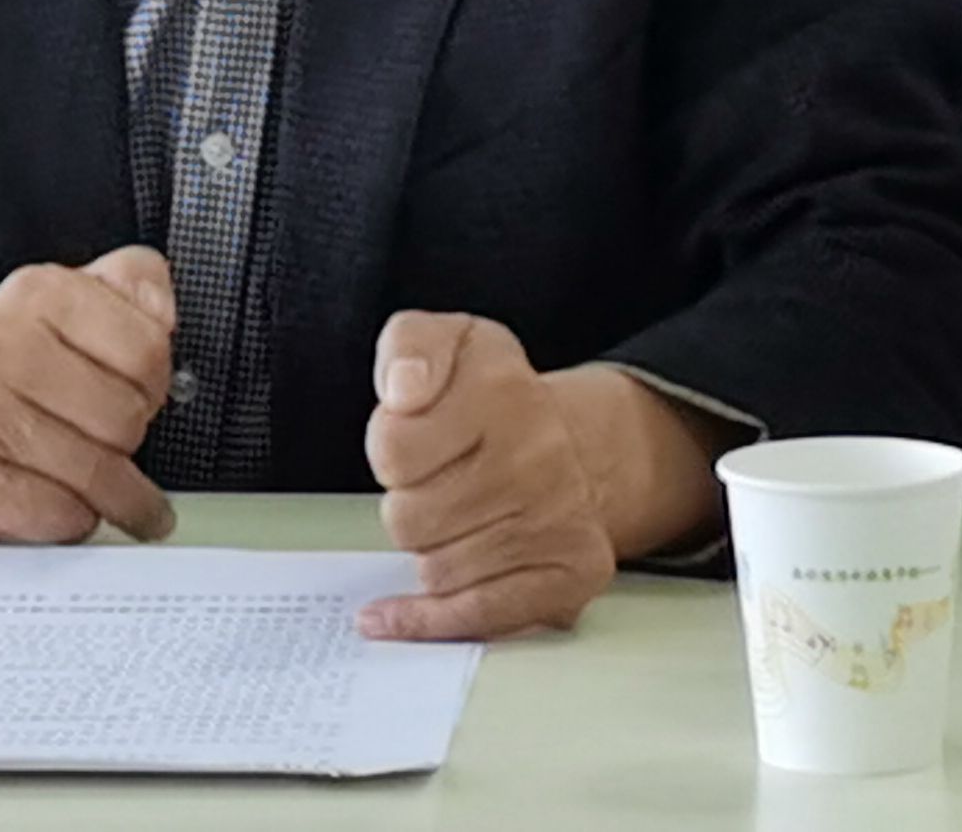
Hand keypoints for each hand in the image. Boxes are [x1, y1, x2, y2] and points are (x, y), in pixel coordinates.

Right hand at [0, 245, 179, 544]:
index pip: (148, 348)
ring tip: (100, 487)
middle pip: (128, 415)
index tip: (141, 394)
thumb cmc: (7, 379)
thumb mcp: (67, 308)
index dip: (155, 384)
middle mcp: (0, 343)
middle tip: (106, 439)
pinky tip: (55, 502)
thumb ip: (131, 287)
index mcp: (36, 292)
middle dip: (129, 440)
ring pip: (102, 473)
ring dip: (111, 493)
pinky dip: (72, 520)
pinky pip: (66, 516)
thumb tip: (165, 311)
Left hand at [358, 315, 728, 640]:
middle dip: (408, 504)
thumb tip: (403, 391)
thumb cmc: (490, 401)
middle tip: (437, 484)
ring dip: (430, 551)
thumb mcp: (445, 342)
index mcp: (505, 389)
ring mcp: (561, 520)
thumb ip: (409, 347)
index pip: (393, 449)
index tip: (411, 439)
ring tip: (458, 518)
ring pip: (436, 570)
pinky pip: (478, 616)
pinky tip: (393, 613)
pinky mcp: (571, 574)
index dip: (389, 449)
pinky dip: (430, 620)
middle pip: (408, 519)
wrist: (572, 444)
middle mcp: (542, 455)